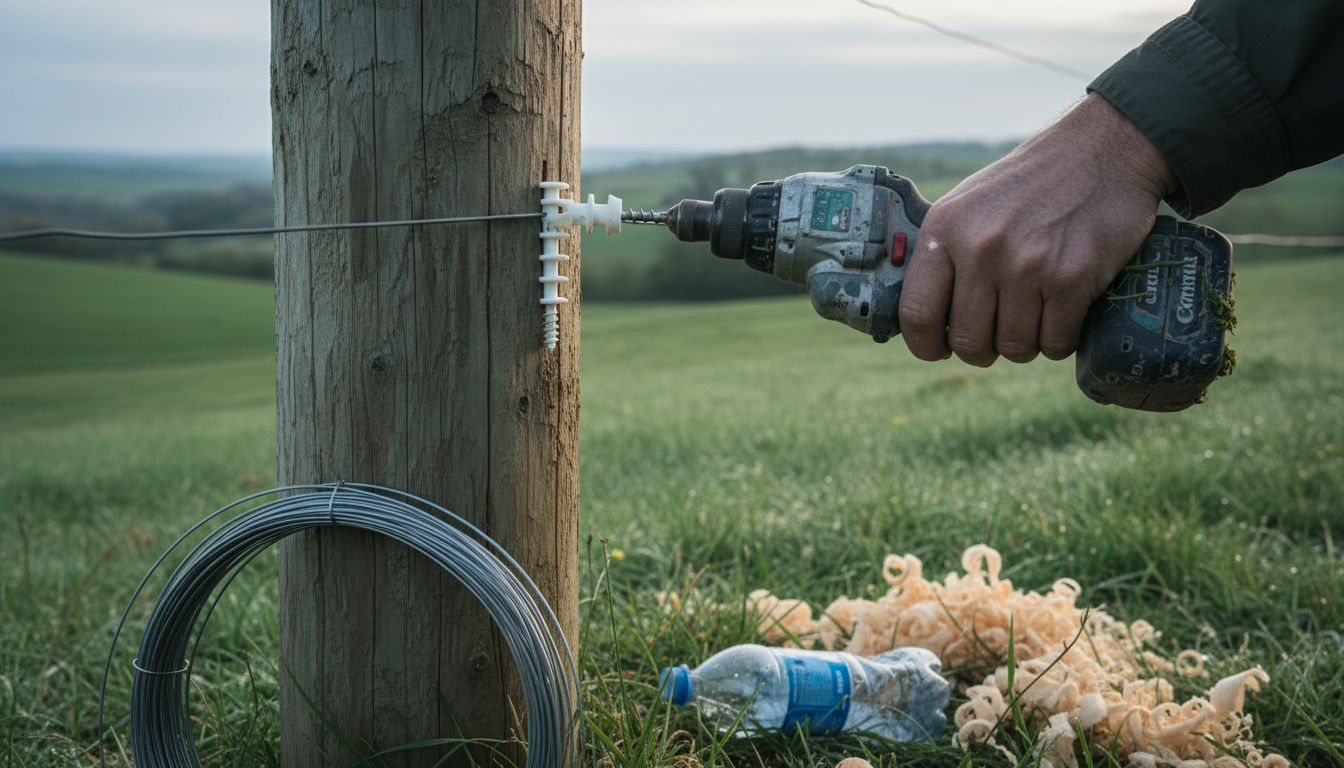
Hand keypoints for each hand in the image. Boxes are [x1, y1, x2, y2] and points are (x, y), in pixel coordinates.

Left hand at [899, 93, 1177, 365]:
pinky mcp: (1071, 279)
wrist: (1101, 151)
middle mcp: (981, 249)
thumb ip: (943, 255)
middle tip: (997, 334)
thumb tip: (923, 318)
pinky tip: (1063, 314)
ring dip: (1025, 344)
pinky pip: (1055, 343)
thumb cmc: (1029, 185)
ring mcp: (1026, 266)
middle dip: (982, 350)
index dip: (926, 345)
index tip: (940, 349)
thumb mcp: (967, 206)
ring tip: (1034, 316)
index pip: (917, 314)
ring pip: (1013, 348)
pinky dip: (1060, 340)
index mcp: (944, 229)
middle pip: (968, 342)